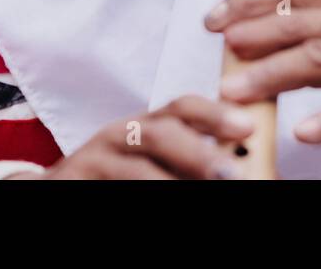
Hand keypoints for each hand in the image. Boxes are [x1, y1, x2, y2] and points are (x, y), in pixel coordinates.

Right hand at [15, 96, 253, 178]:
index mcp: (147, 125)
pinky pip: (110, 190)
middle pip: (160, 133)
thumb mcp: (159, 164)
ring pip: (135, 170)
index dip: (215, 113)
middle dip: (199, 152)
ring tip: (205, 194)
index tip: (247, 127)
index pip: (181, 107)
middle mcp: (119, 135)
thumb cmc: (120, 176)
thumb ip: (198, 163)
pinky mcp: (72, 183)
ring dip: (170, 184)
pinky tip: (162, 213)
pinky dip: (139, 200)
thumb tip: (258, 171)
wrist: (62, 189)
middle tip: (232, 174)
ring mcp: (93, 160)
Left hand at [205, 0, 320, 177]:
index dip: (250, 0)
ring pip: (320, 60)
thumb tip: (252, 38)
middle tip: (220, 48)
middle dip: (255, 34)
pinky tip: (302, 132)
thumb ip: (318, 32)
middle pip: (301, 23)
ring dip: (274, 75)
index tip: (213, 17)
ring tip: (237, 92)